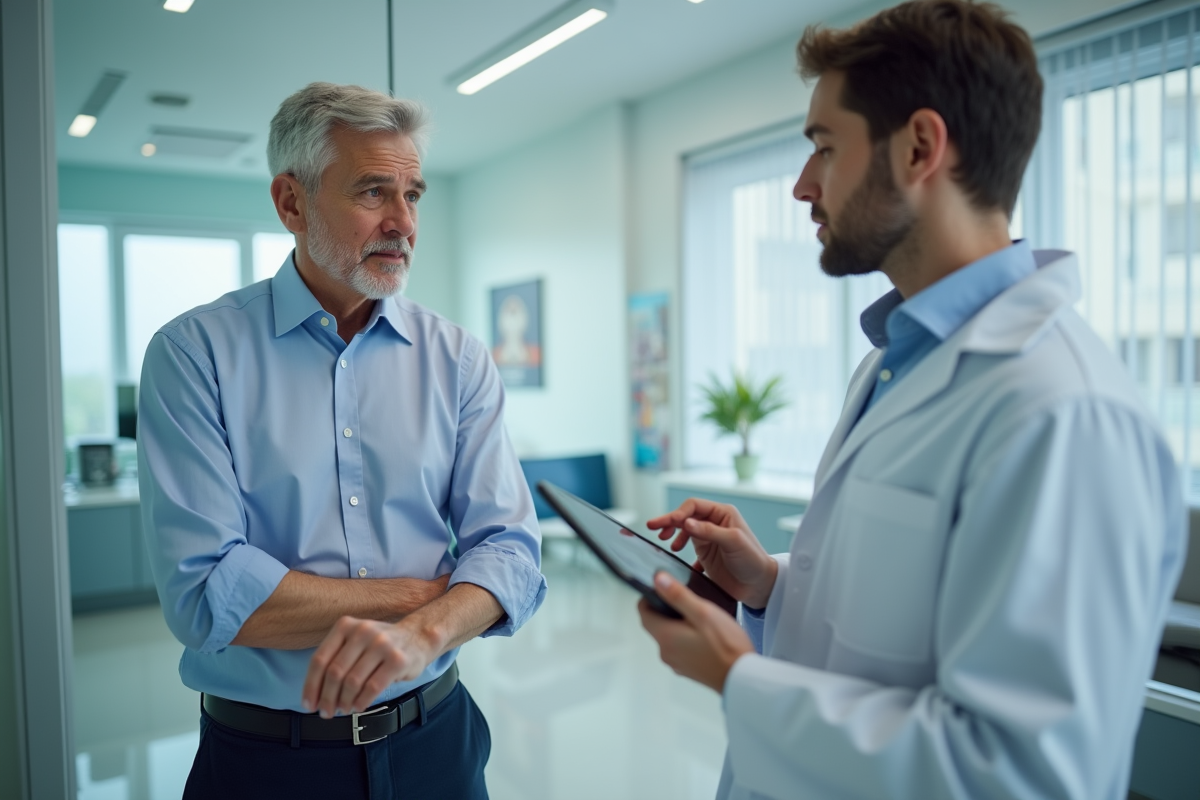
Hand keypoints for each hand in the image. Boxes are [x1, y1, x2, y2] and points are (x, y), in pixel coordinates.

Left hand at [302, 616, 437, 717]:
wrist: (417, 636)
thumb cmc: (380, 645)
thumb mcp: (355, 641)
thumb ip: (335, 659)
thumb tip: (314, 693)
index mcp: (346, 626)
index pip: (320, 659)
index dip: (311, 686)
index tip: (308, 705)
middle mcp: (362, 631)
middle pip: (334, 672)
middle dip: (327, 698)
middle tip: (326, 712)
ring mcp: (382, 644)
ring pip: (352, 681)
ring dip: (344, 702)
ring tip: (343, 710)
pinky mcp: (397, 659)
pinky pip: (373, 687)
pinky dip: (362, 701)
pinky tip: (358, 707)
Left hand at [638, 571, 754, 692]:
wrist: (743, 678)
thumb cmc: (726, 646)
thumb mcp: (703, 612)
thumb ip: (678, 595)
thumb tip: (658, 580)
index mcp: (665, 636)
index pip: (643, 612)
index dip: (649, 597)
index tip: (662, 589)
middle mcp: (665, 652)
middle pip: (655, 624)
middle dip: (665, 609)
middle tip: (686, 599)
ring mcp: (676, 663)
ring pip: (668, 636)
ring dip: (677, 624)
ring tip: (699, 616)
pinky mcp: (688, 670)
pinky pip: (680, 648)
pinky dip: (686, 638)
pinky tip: (705, 635)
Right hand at [646, 498, 776, 607]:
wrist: (759, 586)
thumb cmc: (752, 560)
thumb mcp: (733, 542)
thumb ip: (709, 531)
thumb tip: (686, 523)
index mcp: (723, 514)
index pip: (694, 506)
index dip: (679, 513)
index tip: (669, 523)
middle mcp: (714, 523)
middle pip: (686, 516)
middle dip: (669, 521)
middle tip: (652, 527)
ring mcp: (709, 539)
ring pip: (684, 530)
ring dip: (674, 535)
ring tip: (668, 544)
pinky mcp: (705, 554)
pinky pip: (687, 548)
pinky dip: (680, 553)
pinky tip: (678, 559)